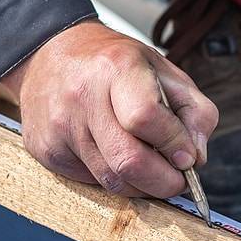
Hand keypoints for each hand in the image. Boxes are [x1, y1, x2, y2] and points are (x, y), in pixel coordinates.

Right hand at [0, 21, 217, 197]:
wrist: (49, 55)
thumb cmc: (112, 64)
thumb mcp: (164, 70)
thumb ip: (195, 111)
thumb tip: (195, 157)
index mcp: (116, 67)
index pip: (145, 118)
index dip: (174, 144)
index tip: (187, 156)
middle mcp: (82, 96)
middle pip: (128, 161)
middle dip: (163, 182)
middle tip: (176, 179)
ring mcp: (59, 126)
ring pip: (111, 181)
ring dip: (141, 185)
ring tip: (150, 168)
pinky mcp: (45, 149)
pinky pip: (90, 182)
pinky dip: (113, 179)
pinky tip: (115, 158)